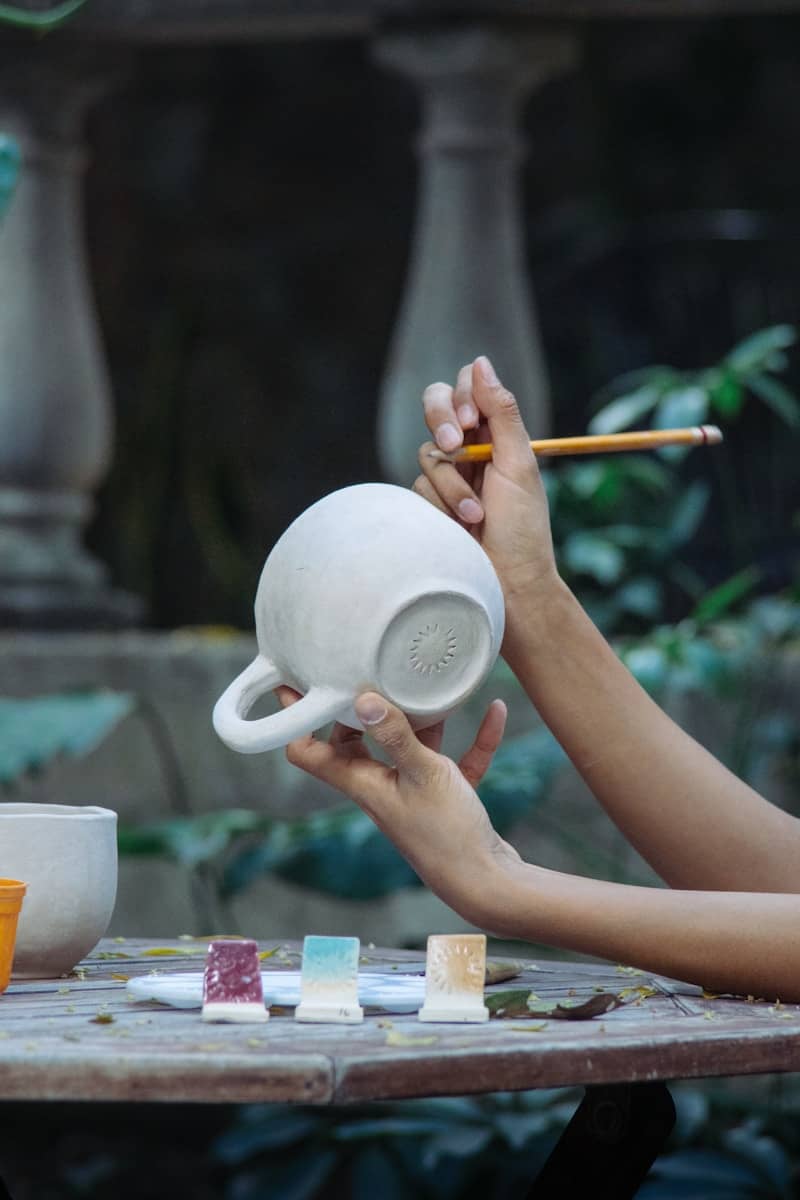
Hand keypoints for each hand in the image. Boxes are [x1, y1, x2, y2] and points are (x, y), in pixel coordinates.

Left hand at [277, 687, 520, 927]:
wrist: (489, 884)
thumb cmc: (449, 835)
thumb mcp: (423, 774)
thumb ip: (396, 737)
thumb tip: (362, 698)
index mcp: (361, 784)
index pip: (308, 751)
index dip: (295, 716)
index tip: (291, 677)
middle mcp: (380, 787)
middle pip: (353, 741)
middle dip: (358, 707)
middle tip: (363, 668)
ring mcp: (412, 792)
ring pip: (406, 744)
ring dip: (420, 717)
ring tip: (428, 681)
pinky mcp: (445, 797)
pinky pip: (454, 759)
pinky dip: (473, 737)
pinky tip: (495, 711)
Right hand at [413, 355, 558, 605]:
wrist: (508, 586)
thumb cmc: (523, 530)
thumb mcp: (518, 464)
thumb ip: (500, 412)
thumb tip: (481, 362)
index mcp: (498, 435)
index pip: (469, 389)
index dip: (461, 395)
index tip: (468, 419)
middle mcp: (471, 451)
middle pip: (436, 406)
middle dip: (440, 419)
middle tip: (453, 441)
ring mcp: (448, 479)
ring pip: (427, 454)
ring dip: (452, 486)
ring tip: (476, 517)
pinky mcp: (429, 506)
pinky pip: (418, 489)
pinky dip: (441, 508)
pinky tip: (461, 531)